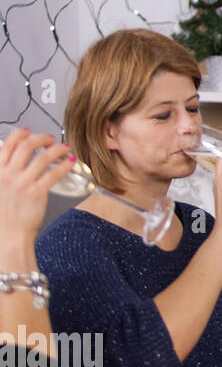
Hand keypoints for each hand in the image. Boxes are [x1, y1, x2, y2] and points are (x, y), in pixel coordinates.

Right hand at [0, 129, 73, 243]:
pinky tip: (70, 163)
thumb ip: (4, 174)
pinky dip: (64, 165)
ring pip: (43, 157)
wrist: (7, 235)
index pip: (7, 145)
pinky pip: (54, 173)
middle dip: (41, 138)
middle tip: (50, 139)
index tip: (28, 131)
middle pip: (26, 146)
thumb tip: (14, 164)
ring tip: (64, 148)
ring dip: (56, 149)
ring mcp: (22, 183)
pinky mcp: (36, 193)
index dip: (19, 135)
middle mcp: (7, 175)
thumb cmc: (3, 215)